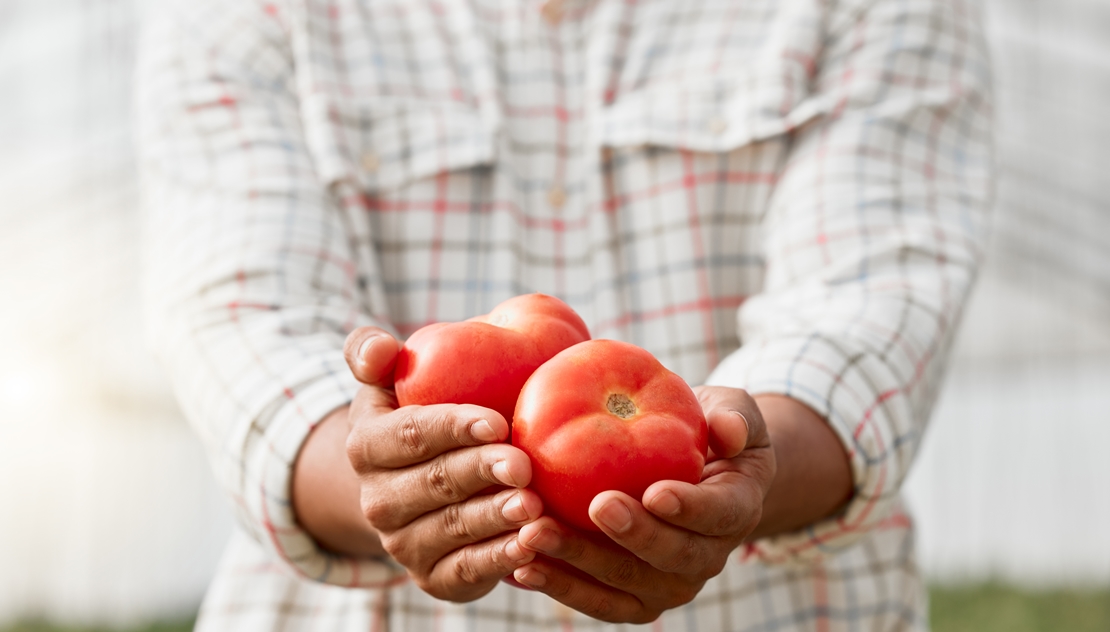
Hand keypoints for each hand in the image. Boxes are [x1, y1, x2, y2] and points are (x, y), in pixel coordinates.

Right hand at [341, 327, 544, 601]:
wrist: (415, 487)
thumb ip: (373, 354)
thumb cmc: (417, 417)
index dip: (452, 428)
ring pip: (452, 528)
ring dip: (493, 518)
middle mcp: (377, 500)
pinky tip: (530, 544)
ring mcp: (402, 543)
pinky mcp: (433, 577)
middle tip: (523, 464)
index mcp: (365, 445)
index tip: (497, 422)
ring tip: (532, 505)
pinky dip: (498, 559)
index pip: (409, 434)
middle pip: (433, 483)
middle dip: (479, 472)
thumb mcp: (388, 382)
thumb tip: (381, 348)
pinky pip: (466, 570)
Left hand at [511, 385, 774, 622]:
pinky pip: (597, 600)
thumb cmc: (706, 428)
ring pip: (628, 585)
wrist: (687, 469)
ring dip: (580, 563)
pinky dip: (560, 585)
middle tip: (595, 505)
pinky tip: (521, 564)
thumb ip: (732, 415)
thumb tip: (729, 431)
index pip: (719, 514)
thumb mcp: (729, 409)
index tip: (655, 492)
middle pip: (673, 558)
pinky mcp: (632, 596)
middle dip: (632, 537)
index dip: (691, 508)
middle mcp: (707, 557)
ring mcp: (670, 584)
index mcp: (736, 510)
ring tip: (536, 533)